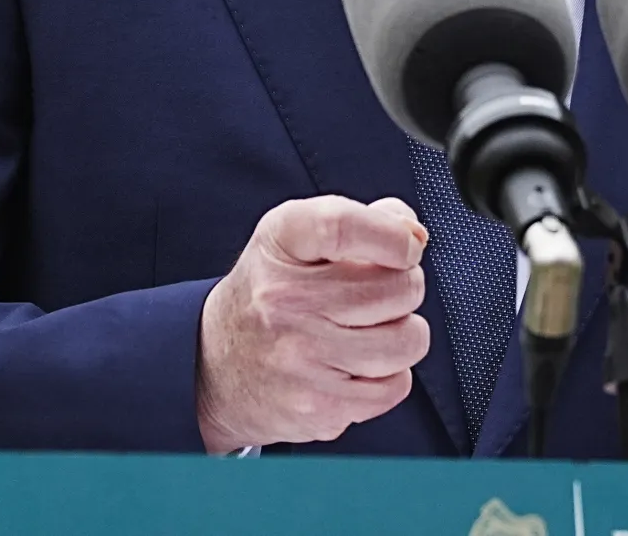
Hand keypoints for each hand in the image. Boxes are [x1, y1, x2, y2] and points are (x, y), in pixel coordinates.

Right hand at [196, 195, 430, 453]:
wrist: (213, 367)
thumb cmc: (269, 295)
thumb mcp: (297, 239)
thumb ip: (364, 221)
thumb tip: (413, 234)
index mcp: (280, 242)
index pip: (343, 225)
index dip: (393, 235)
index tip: (408, 245)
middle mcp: (284, 298)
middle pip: (398, 287)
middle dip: (405, 287)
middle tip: (380, 293)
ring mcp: (300, 357)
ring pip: (407, 340)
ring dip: (403, 334)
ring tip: (371, 329)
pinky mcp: (318, 406)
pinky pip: (396, 386)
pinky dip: (389, 375)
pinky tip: (357, 364)